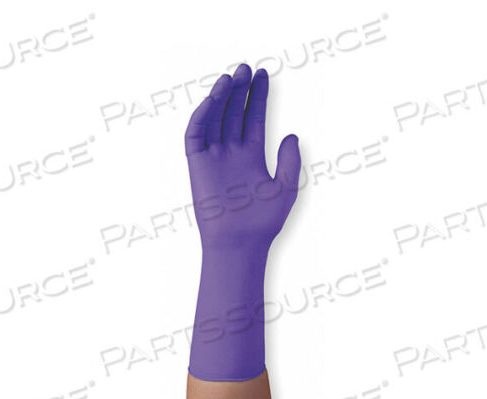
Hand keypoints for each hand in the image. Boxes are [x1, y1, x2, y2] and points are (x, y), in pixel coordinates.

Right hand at [184, 64, 300, 249]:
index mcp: (252, 156)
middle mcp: (231, 153)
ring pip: (214, 119)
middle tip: (246, 68)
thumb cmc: (263, 221)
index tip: (263, 75)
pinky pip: (195, 135)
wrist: (240, 242)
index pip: (253, 119)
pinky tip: (212, 100)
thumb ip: (289, 160)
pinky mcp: (196, 165)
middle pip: (233, 113)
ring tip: (231, 77)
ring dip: (221, 97)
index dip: (257, 98)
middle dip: (239, 91)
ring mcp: (213, 158)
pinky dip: (201, 116)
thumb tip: (291, 134)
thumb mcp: (286, 188)